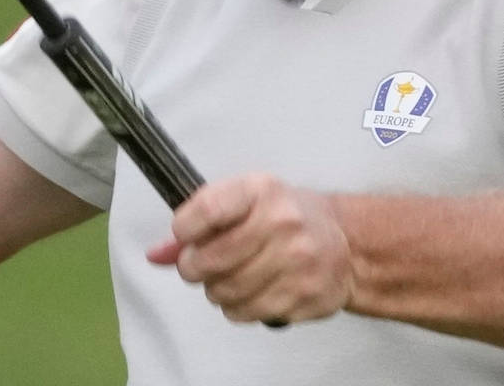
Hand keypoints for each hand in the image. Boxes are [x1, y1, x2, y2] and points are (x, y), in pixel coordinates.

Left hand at [145, 174, 352, 324]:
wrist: (347, 244)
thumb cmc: (286, 217)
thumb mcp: (245, 202)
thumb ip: (198, 223)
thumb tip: (155, 254)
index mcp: (262, 190)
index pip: (206, 209)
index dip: (183, 229)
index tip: (184, 236)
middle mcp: (282, 223)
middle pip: (209, 259)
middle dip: (194, 267)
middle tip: (200, 265)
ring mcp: (296, 262)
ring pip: (224, 291)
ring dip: (216, 289)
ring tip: (229, 277)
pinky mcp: (304, 295)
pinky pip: (246, 312)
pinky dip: (237, 307)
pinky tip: (250, 291)